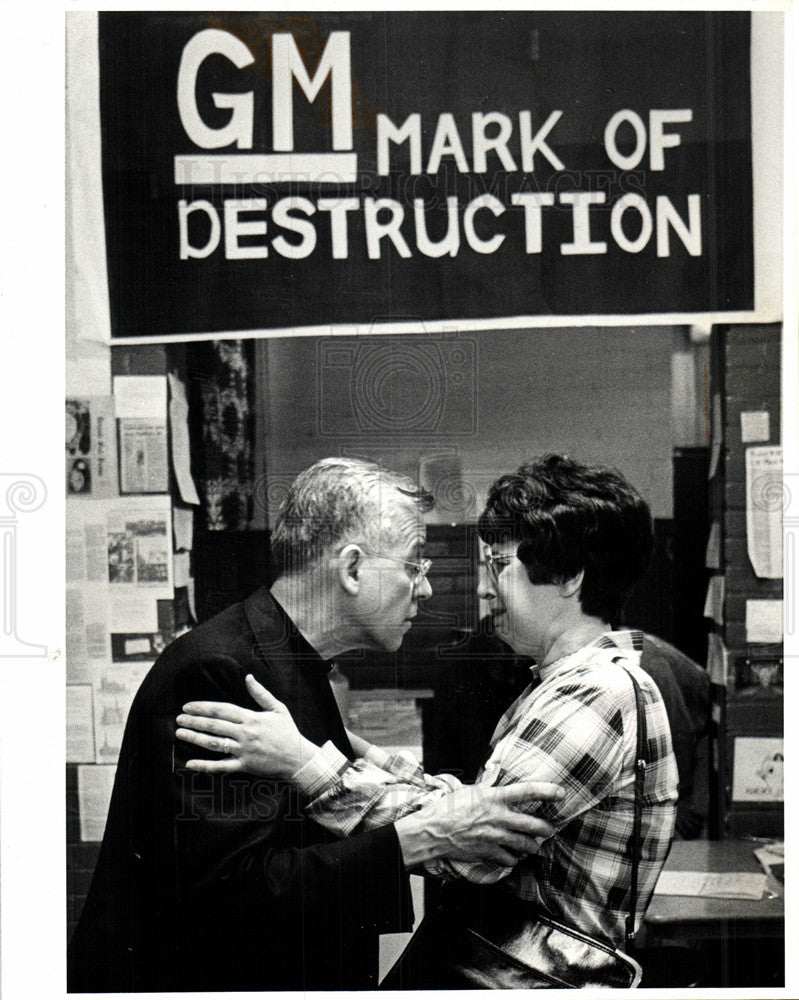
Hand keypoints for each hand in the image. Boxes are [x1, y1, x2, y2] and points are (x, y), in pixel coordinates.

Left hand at [175, 675, 317, 777]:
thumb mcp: (278, 708)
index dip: (203, 707)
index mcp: (251, 718)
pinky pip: (221, 767)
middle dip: (194, 721)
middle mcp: (245, 734)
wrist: (298, 758)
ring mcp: (243, 751)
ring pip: (214, 744)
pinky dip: (205, 766)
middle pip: (214, 726)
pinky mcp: (244, 766)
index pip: (222, 710)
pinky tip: (190, 764)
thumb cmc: (288, 732)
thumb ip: (261, 693)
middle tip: (178, 718)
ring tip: (180, 734)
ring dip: (195, 739)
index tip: (188, 706)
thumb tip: (248, 677)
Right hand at [394, 781, 563, 869]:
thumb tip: (497, 784)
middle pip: (533, 824)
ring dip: (532, 846)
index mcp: (494, 797)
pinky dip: (513, 858)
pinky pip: (510, 858)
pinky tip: (512, 856)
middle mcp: (499, 817)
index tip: (561, 792)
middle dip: (545, 829)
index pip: (527, 791)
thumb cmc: (449, 807)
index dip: (547, 790)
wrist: (434, 831)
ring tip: (533, 846)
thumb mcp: (470, 791)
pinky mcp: (489, 852)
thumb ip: (488, 790)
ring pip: (525, 845)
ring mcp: (495, 836)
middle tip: (550, 829)